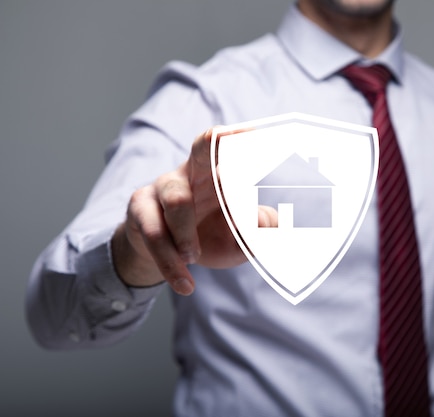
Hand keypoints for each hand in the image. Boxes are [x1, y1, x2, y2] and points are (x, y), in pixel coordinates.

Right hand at [111, 128, 277, 294]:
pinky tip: (186, 284)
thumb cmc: (209, 237)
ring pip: (177, 202)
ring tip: (195, 257)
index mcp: (219, 173)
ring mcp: (163, 188)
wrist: (165, 258)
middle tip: (231, 158)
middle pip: (202, 149)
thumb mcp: (240, 240)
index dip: (242, 140)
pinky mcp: (141, 211)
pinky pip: (154, 235)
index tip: (259, 134)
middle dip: (215, 146)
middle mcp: (192, 173)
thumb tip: (263, 220)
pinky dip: (171, 264)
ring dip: (188, 233)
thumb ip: (257, 232)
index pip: (233, 149)